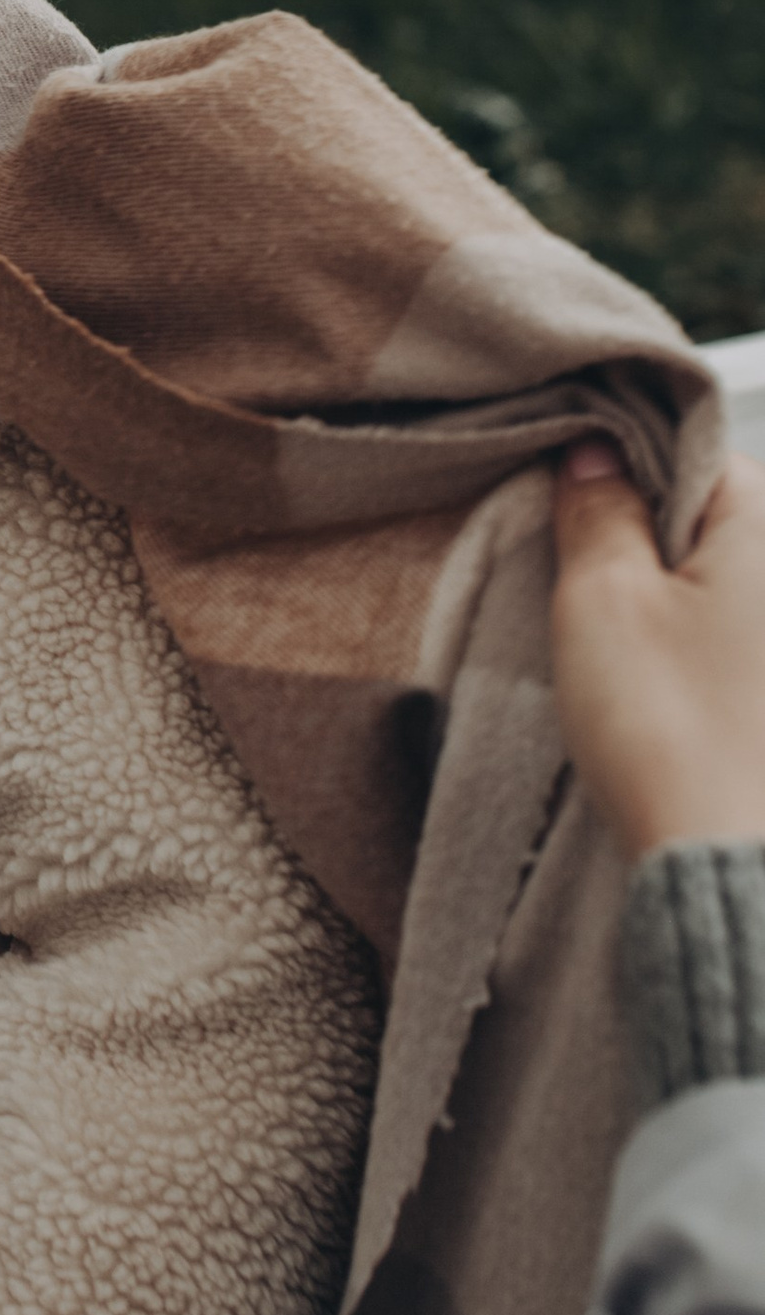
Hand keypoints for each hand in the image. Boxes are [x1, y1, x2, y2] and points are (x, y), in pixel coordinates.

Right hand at [552, 440, 764, 855]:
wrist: (727, 862)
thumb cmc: (674, 731)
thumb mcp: (601, 599)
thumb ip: (596, 508)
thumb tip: (594, 455)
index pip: (692, 453)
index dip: (621, 478)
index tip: (576, 518)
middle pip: (712, 521)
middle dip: (647, 546)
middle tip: (595, 599)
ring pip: (723, 586)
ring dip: (674, 605)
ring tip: (629, 659)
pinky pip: (737, 642)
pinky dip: (699, 654)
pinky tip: (667, 695)